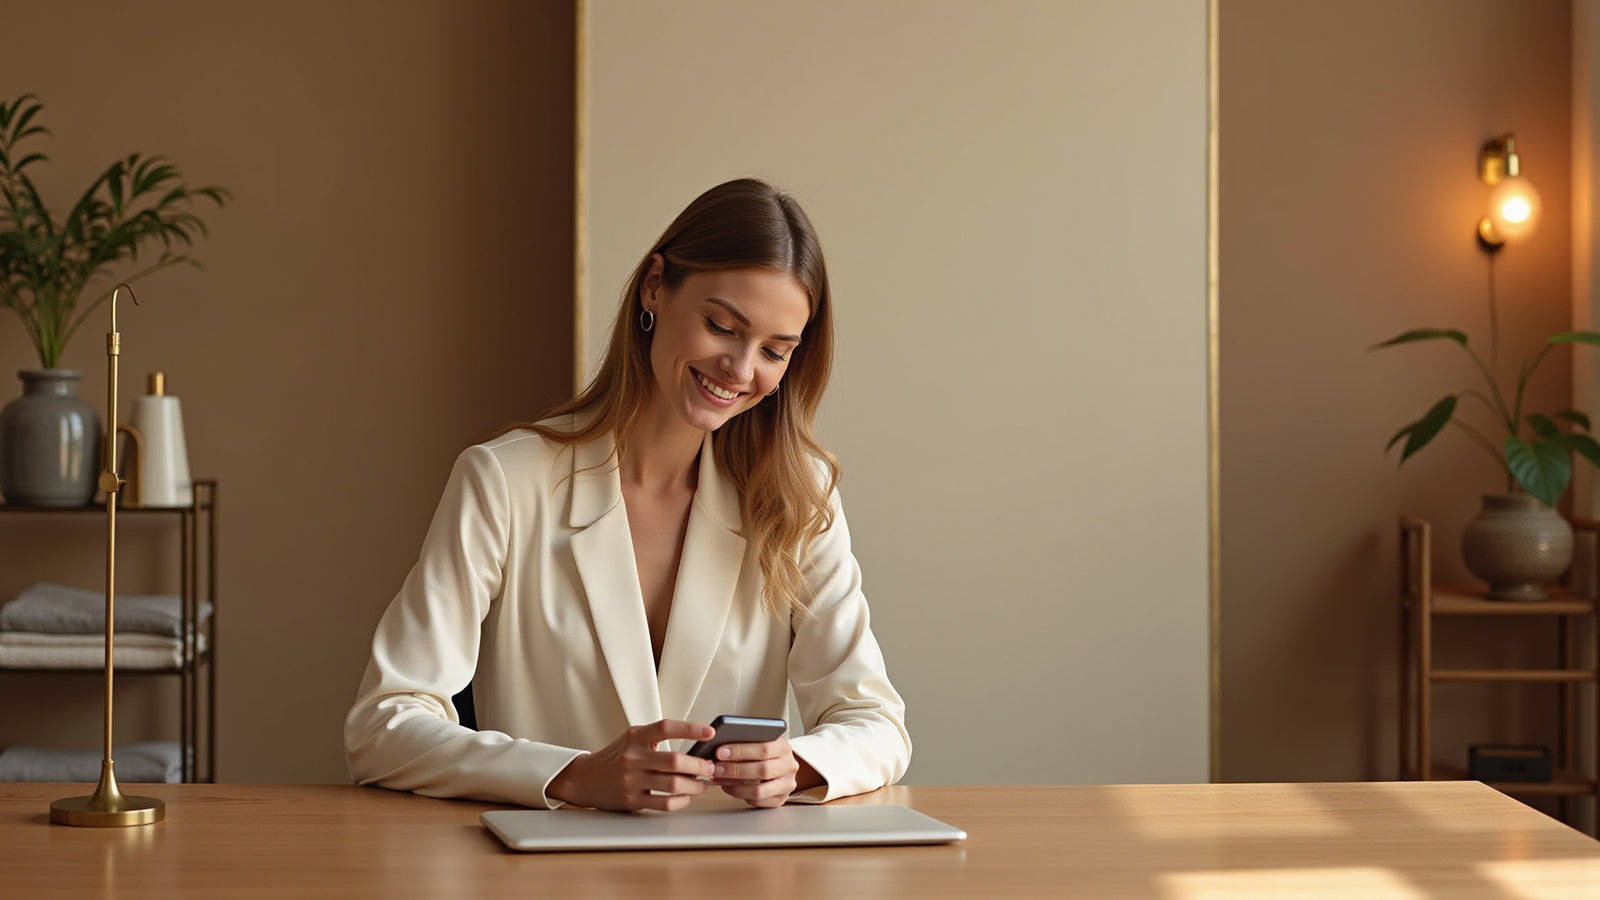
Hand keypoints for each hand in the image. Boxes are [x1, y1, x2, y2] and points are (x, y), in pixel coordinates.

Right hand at [546, 719, 715, 811]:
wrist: (586, 778)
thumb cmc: (616, 757)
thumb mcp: (632, 739)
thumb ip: (657, 738)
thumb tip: (696, 742)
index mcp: (635, 737)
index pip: (666, 727)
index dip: (690, 729)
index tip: (710, 733)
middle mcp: (632, 757)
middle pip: (674, 760)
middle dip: (699, 765)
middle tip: (710, 767)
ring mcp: (631, 780)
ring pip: (672, 784)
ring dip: (694, 785)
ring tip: (703, 784)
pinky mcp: (631, 800)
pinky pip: (664, 803)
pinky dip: (681, 801)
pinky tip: (686, 797)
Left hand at [710, 736, 818, 807]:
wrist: (781, 765)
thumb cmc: (765, 752)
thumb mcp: (760, 741)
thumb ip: (745, 743)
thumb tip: (720, 750)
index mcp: (783, 747)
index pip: (764, 748)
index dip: (741, 750)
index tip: (721, 752)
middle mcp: (789, 766)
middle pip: (762, 770)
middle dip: (735, 770)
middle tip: (716, 768)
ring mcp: (787, 784)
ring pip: (759, 790)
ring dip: (735, 786)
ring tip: (720, 780)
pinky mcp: (781, 799)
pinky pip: (758, 801)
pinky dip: (741, 795)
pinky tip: (730, 787)